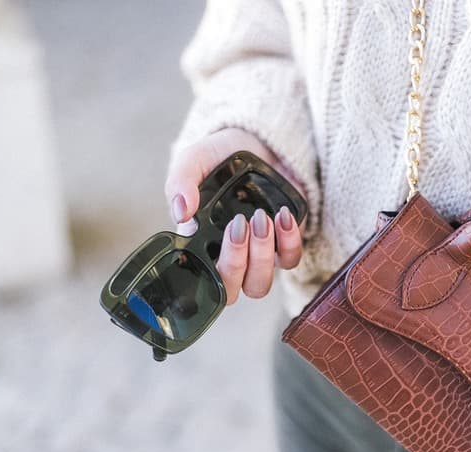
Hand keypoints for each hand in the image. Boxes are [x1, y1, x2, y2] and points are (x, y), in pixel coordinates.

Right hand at [165, 128, 304, 303]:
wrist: (258, 142)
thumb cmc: (221, 158)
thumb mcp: (194, 161)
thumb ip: (181, 182)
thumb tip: (181, 213)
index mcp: (199, 245)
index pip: (199, 282)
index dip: (206, 277)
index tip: (211, 245)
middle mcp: (228, 256)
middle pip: (231, 291)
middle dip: (235, 263)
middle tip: (238, 224)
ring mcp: (257, 254)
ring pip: (259, 284)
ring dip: (260, 256)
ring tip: (260, 218)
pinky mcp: (284, 244)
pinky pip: (289, 260)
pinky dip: (288, 242)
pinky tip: (282, 215)